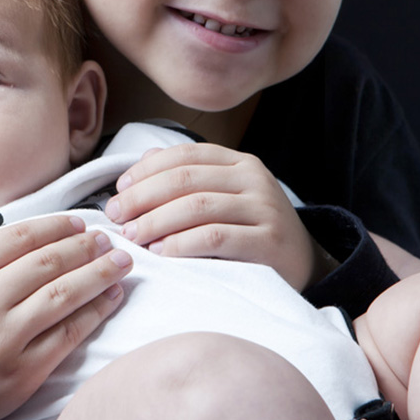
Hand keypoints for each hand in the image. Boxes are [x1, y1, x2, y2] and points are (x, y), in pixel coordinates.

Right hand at [0, 215, 131, 419]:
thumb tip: (40, 237)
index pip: (20, 236)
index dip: (57, 226)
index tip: (80, 224)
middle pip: (48, 261)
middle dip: (86, 246)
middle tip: (109, 239)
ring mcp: (3, 338)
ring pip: (64, 294)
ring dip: (99, 274)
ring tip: (121, 263)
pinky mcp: (22, 372)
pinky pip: (68, 334)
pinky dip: (94, 313)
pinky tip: (110, 298)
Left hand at [104, 143, 323, 289]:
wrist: (304, 264)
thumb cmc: (251, 230)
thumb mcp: (224, 196)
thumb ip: (188, 177)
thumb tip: (141, 160)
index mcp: (239, 162)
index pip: (184, 154)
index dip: (145, 170)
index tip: (118, 190)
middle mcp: (253, 179)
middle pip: (184, 180)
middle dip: (141, 198)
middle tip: (115, 217)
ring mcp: (264, 208)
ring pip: (196, 206)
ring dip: (155, 221)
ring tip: (132, 236)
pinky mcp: (268, 241)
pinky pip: (215, 237)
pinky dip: (181, 244)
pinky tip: (161, 252)